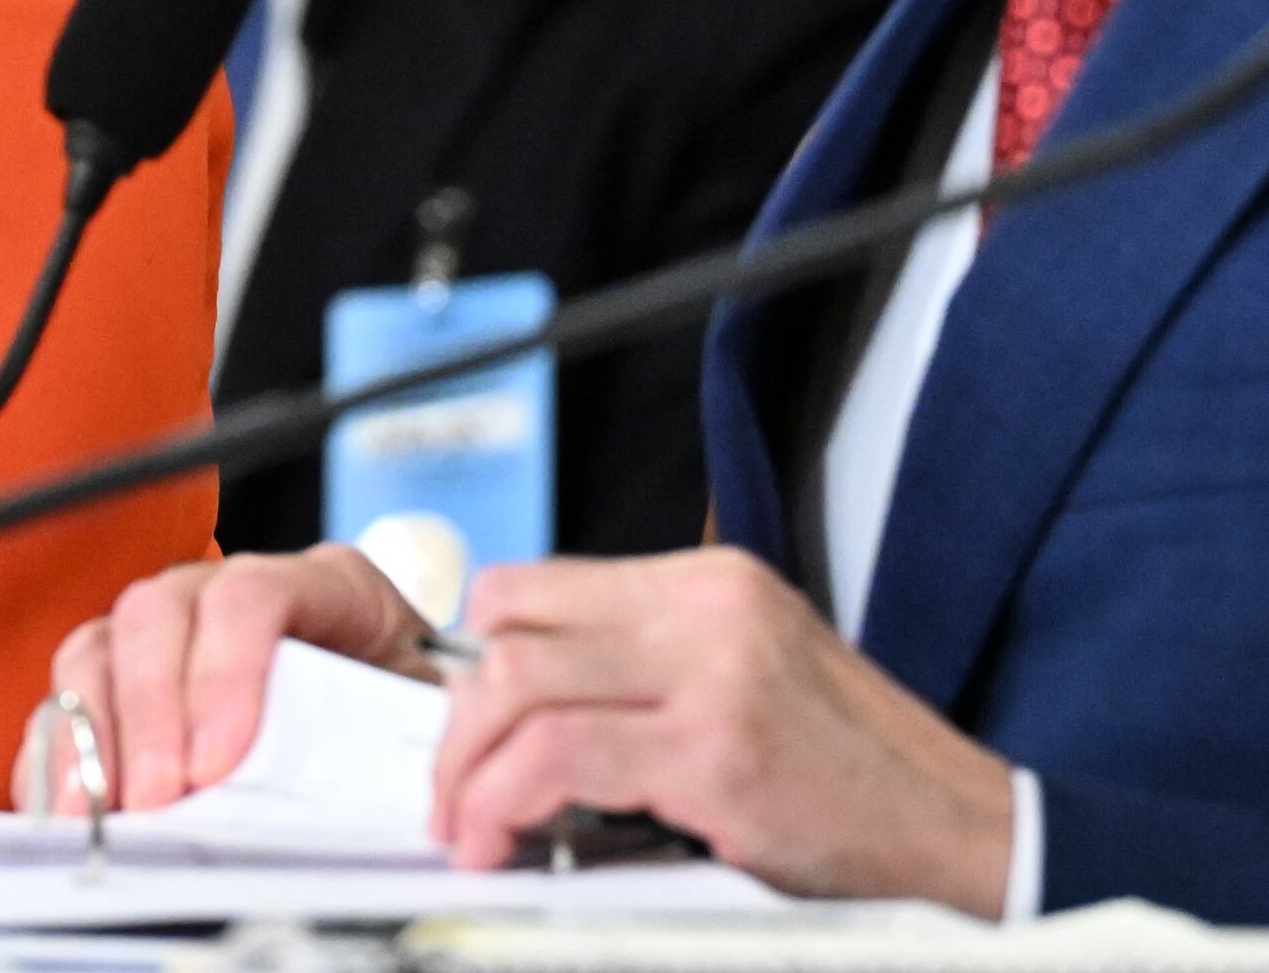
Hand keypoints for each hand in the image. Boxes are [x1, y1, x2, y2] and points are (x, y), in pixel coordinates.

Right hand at [15, 544, 437, 812]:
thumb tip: (336, 805)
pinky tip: (67, 804)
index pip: (254, 594)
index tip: (214, 762)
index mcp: (332, 588)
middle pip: (159, 611)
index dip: (225, 672)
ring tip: (97, 810)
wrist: (414, 743)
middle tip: (153, 798)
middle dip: (148, 710)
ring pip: (102, 644)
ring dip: (92, 732)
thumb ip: (381, 752)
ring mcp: (179, 632)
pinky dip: (62, 751)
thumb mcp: (421, 735)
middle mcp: (237, 594)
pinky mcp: (136, 681)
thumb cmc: (421, 737)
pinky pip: (73, 695)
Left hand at [435, 550, 1011, 913]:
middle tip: (449, 788)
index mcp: (710, 582)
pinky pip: (560, 756)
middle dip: (455, 717)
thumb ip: (648, 668)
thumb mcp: (751, 680)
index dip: (473, 657)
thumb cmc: (858, 778)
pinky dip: (504, 801)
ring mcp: (713, 674)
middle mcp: (707, 609)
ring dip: (466, 766)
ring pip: (517, 682)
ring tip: (466, 825)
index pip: (533, 586)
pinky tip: (502, 841)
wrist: (973, 838)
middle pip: (509, 625)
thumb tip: (520, 701)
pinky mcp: (717, 752)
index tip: (461, 726)